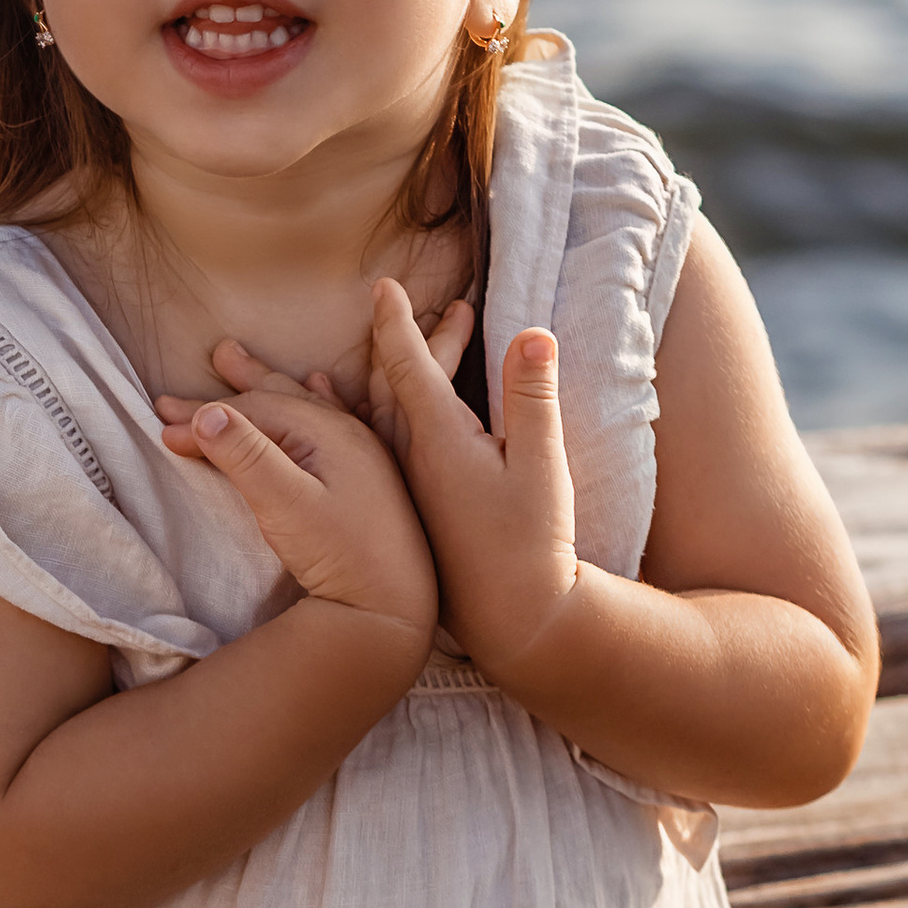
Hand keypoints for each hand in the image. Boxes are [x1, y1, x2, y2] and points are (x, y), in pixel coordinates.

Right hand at [157, 355, 437, 647]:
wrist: (395, 605)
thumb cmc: (342, 556)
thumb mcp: (286, 506)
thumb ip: (246, 457)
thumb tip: (207, 414)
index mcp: (326, 432)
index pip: (252, 413)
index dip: (203, 419)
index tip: (162, 431)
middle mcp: (346, 432)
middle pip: (275, 400)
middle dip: (230, 391)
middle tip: (191, 379)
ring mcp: (360, 452)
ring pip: (301, 405)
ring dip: (266, 387)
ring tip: (240, 364)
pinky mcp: (368, 476)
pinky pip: (332, 419)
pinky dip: (311, 399)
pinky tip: (318, 387)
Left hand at [366, 278, 580, 682]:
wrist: (511, 620)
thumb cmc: (532, 545)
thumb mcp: (542, 467)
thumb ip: (533, 398)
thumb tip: (532, 333)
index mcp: (439, 439)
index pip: (410, 365)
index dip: (397, 323)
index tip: (382, 287)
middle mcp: (412, 457)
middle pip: (394, 383)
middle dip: (400, 339)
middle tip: (415, 304)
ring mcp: (410, 484)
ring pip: (382, 414)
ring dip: (381, 377)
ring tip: (383, 350)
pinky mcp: (415, 507)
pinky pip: (380, 446)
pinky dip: (369, 419)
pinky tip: (366, 420)